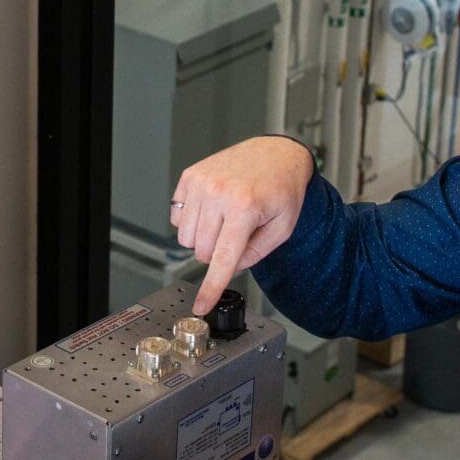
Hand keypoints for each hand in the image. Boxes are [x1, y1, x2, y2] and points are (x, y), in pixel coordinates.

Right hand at [170, 136, 316, 316]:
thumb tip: (230, 268)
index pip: (223, 259)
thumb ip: (256, 253)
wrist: (276, 153)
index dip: (211, 287)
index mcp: (245, 207)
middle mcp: (218, 193)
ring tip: (224, 222)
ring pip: (185, 237)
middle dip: (217, 253)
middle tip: (236, 236)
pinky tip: (211, 209)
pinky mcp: (190, 176)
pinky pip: (177, 216)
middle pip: (201, 251)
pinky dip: (191, 220)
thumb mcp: (282, 227)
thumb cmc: (282, 188)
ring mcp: (201, 182)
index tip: (201, 305)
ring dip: (203, 238)